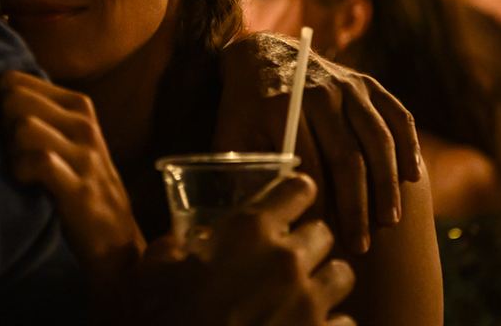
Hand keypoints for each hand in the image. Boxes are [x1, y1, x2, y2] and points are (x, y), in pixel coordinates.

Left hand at [0, 71, 144, 280]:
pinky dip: (21, 171)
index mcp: (77, 105)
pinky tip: (24, 182)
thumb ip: (39, 112)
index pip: (18, 80)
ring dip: (11, 150)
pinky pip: (38, 161)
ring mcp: (84, 155)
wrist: (114, 235)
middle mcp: (83, 124)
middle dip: (2, 123)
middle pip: (16, 99)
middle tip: (10, 149)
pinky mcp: (79, 186)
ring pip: (25, 127)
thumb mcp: (67, 136)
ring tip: (19, 167)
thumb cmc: (79, 181)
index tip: (4, 126)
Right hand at [116, 174, 355, 325]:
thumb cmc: (165, 317)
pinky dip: (332, 324)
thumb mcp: (154, 272)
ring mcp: (309, 302)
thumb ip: (175, 247)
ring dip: (325, 280)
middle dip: (307, 242)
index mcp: (248, 231)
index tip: (291, 201)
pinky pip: (346, 322)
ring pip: (341, 274)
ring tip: (305, 293)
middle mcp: (286, 259)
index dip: (294, 193)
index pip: (296, 189)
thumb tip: (185, 244)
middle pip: (322, 232)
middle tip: (287, 257)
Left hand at [215, 33, 421, 252]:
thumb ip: (244, 170)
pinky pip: (396, 114)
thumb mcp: (231, 135)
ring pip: (377, 139)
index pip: (308, 165)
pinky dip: (408, 145)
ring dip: (387, 184)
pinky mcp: (366, 83)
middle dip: (356, 206)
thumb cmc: (244, 107)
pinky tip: (413, 178)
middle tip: (361, 244)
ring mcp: (347, 85)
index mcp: (281, 107)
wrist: (261, 53)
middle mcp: (318, 93)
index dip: (318, 206)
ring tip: (389, 222)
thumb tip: (261, 217)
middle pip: (347, 156)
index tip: (321, 238)